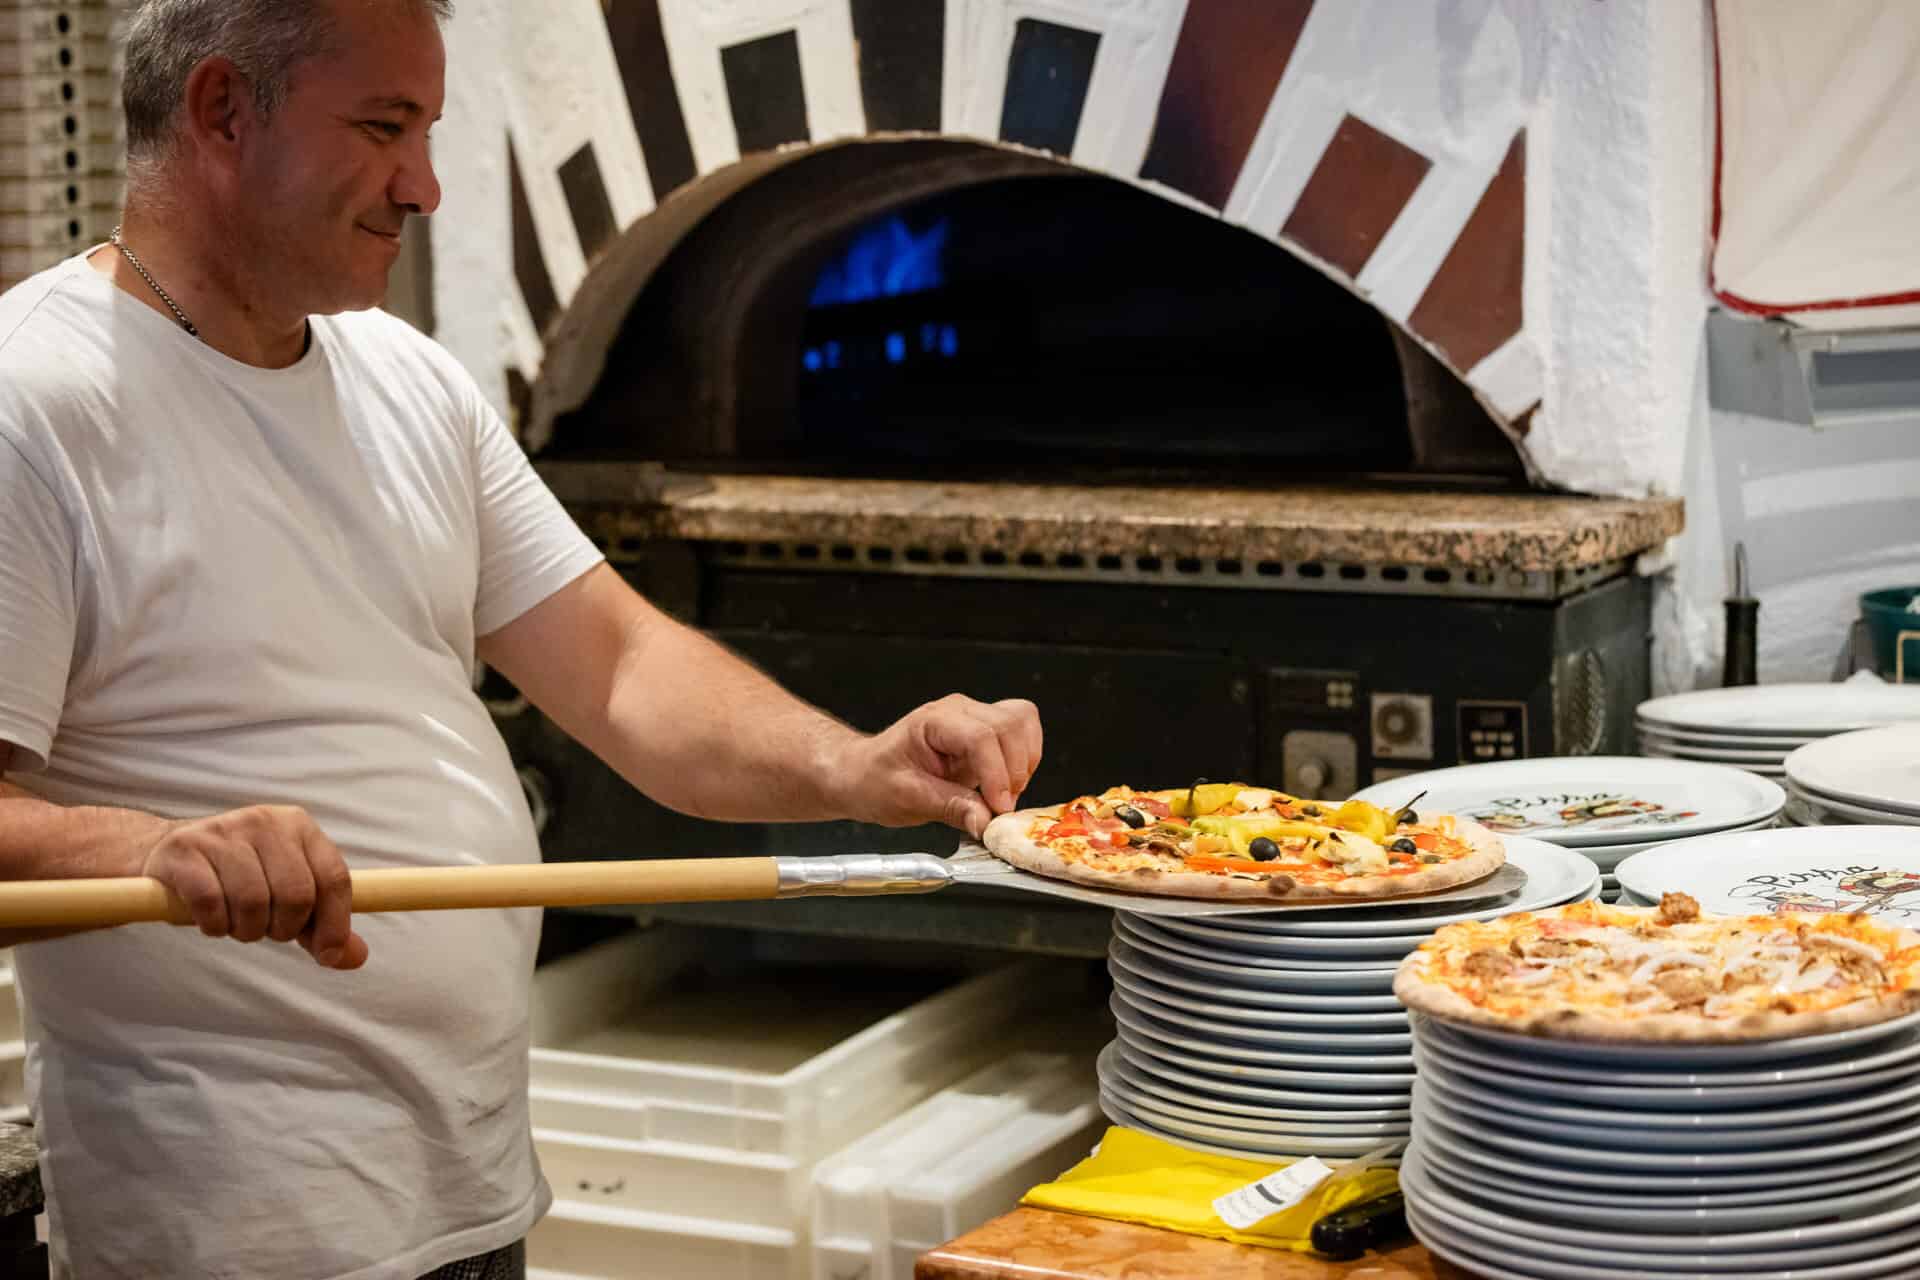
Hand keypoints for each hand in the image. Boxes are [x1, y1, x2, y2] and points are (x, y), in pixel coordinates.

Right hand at [140, 805, 367, 969]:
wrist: (168, 853)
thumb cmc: (239, 878)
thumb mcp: (286, 894)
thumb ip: (321, 925)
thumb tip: (356, 957)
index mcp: (299, 827)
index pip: (334, 878)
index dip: (336, 923)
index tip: (327, 954)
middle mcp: (265, 822)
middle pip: (296, 894)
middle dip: (282, 928)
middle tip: (264, 930)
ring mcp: (223, 832)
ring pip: (253, 901)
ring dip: (245, 929)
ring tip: (235, 923)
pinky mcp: (185, 850)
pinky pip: (211, 903)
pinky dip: (214, 925)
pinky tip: (211, 921)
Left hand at [839, 695, 1042, 839]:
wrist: (863, 773)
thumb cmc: (875, 779)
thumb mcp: (906, 799)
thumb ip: (949, 807)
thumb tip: (985, 821)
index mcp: (934, 721)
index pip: (981, 736)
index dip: (997, 774)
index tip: (999, 808)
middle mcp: (959, 712)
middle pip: (1011, 724)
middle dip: (1013, 770)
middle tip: (999, 807)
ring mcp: (975, 718)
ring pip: (1022, 722)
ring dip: (1023, 763)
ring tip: (1002, 795)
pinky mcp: (986, 733)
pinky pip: (1022, 734)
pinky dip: (1023, 761)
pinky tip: (1003, 785)